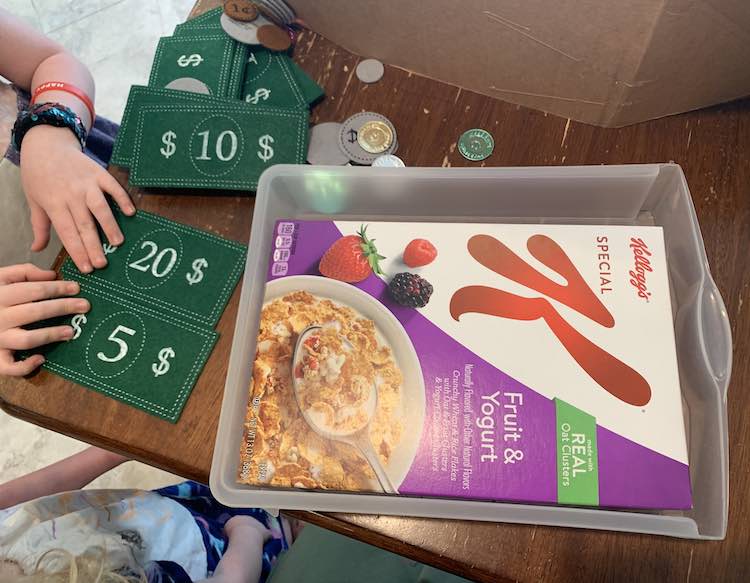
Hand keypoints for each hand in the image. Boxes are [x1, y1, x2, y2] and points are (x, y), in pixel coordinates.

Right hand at [0, 263, 88, 375]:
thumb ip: (23, 272)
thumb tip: (51, 275)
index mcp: (0, 295)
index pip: (34, 290)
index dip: (58, 288)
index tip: (77, 288)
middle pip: (35, 312)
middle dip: (63, 308)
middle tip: (85, 306)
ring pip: (26, 339)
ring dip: (50, 335)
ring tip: (71, 331)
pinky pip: (9, 367)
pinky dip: (25, 366)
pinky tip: (41, 358)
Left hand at [19, 124, 135, 272]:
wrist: (46, 144)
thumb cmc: (38, 175)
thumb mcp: (34, 200)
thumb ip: (39, 226)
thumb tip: (37, 249)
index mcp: (54, 203)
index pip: (67, 233)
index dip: (77, 252)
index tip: (87, 268)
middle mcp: (71, 194)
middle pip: (84, 225)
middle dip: (94, 246)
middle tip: (102, 263)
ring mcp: (86, 183)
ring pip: (100, 208)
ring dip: (109, 226)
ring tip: (118, 243)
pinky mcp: (99, 173)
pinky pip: (113, 187)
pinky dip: (122, 199)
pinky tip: (130, 212)